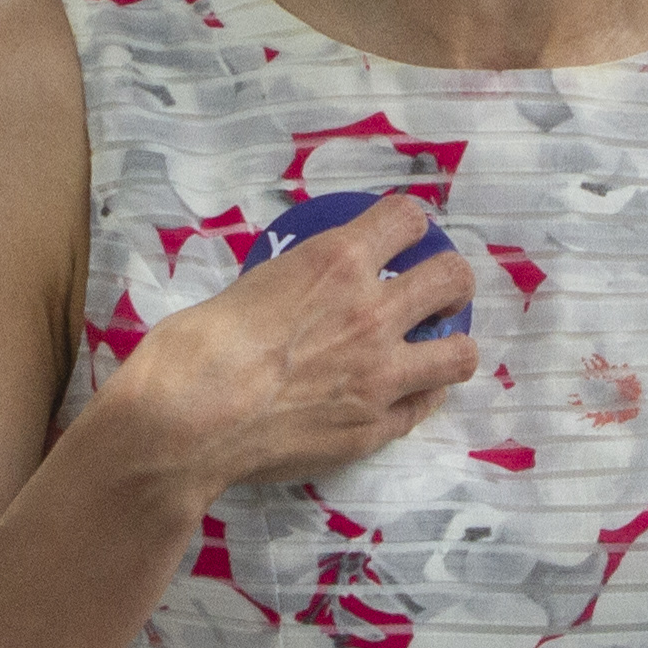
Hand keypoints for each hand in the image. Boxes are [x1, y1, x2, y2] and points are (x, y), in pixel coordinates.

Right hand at [100, 213, 480, 497]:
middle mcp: (373, 312)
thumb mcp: (251, 285)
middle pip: (452, 277)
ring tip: (429, 350)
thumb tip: (305, 296)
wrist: (187, 422)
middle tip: (432, 295)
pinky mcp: (375, 429)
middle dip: (449, 282)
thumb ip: (298, 284)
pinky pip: (424, 407)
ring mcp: (382, 375)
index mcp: (337, 262)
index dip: (408, 226)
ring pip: (460, 353)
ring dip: (449, 345)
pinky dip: (417, 396)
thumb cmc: (195, 347)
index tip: (401, 240)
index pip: (407, 219)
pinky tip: (398, 395)